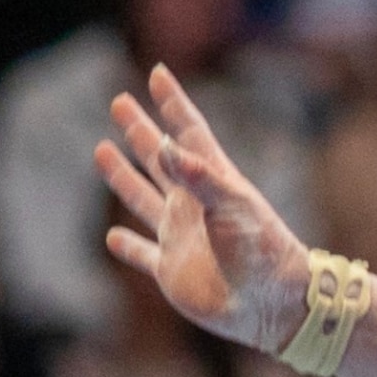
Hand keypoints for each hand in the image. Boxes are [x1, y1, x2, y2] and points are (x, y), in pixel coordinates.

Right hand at [100, 67, 313, 357]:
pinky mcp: (172, 271)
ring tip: (102, 150)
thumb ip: (199, 177)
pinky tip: (112, 238)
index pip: (188, 133)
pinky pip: (142, 255)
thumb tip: (165, 144)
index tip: (158, 72)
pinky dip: (127, 247)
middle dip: (140, 130)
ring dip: (122, 176)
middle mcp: (193, 204)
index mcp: (212, 182)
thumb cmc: (262, 251)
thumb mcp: (233, 207)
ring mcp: (181, 237)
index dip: (173, 104)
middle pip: (159, 158)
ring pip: (142, 199)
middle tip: (120, 100)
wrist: (274, 304)